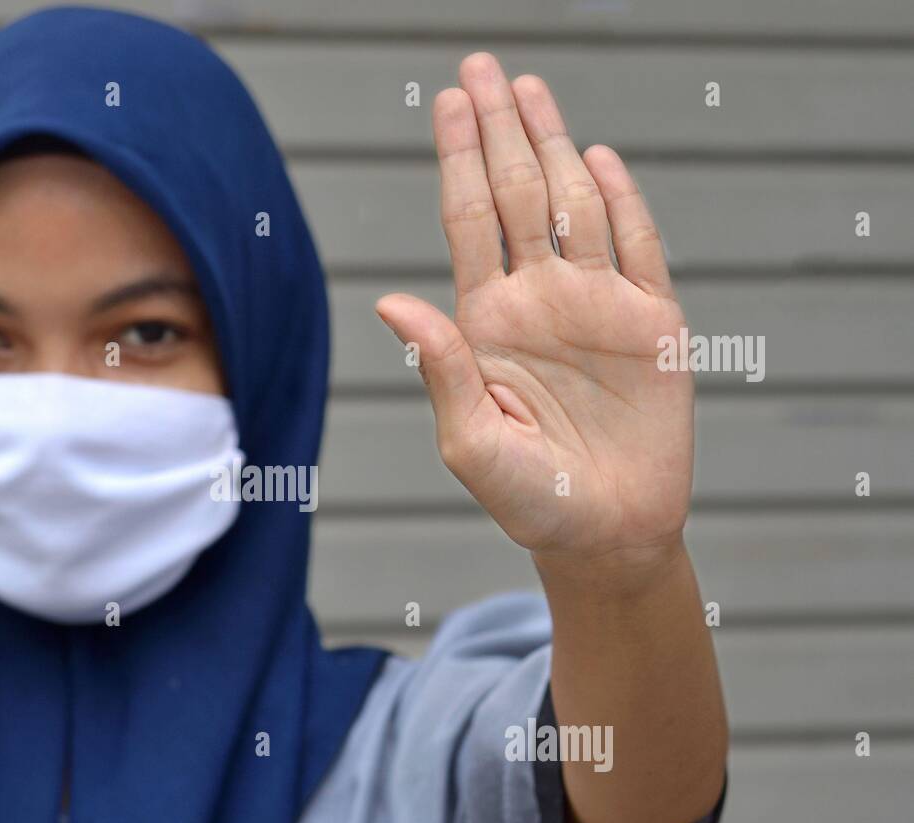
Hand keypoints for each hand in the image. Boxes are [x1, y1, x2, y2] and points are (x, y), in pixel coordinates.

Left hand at [376, 54, 691, 569]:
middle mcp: (538, 300)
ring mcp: (596, 305)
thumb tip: (390, 302)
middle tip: (482, 67)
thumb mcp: (470, 443)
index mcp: (488, 322)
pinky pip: (637, 248)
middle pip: (514, 196)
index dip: (458, 159)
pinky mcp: (652, 323)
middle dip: (498, 131)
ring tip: (528, 90)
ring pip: (572, 206)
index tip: (447, 102)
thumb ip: (440, 370)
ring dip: (552, 146)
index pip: (468, 222)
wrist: (605, 534)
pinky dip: (621, 201)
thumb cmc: (528, 500)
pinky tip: (597, 159)